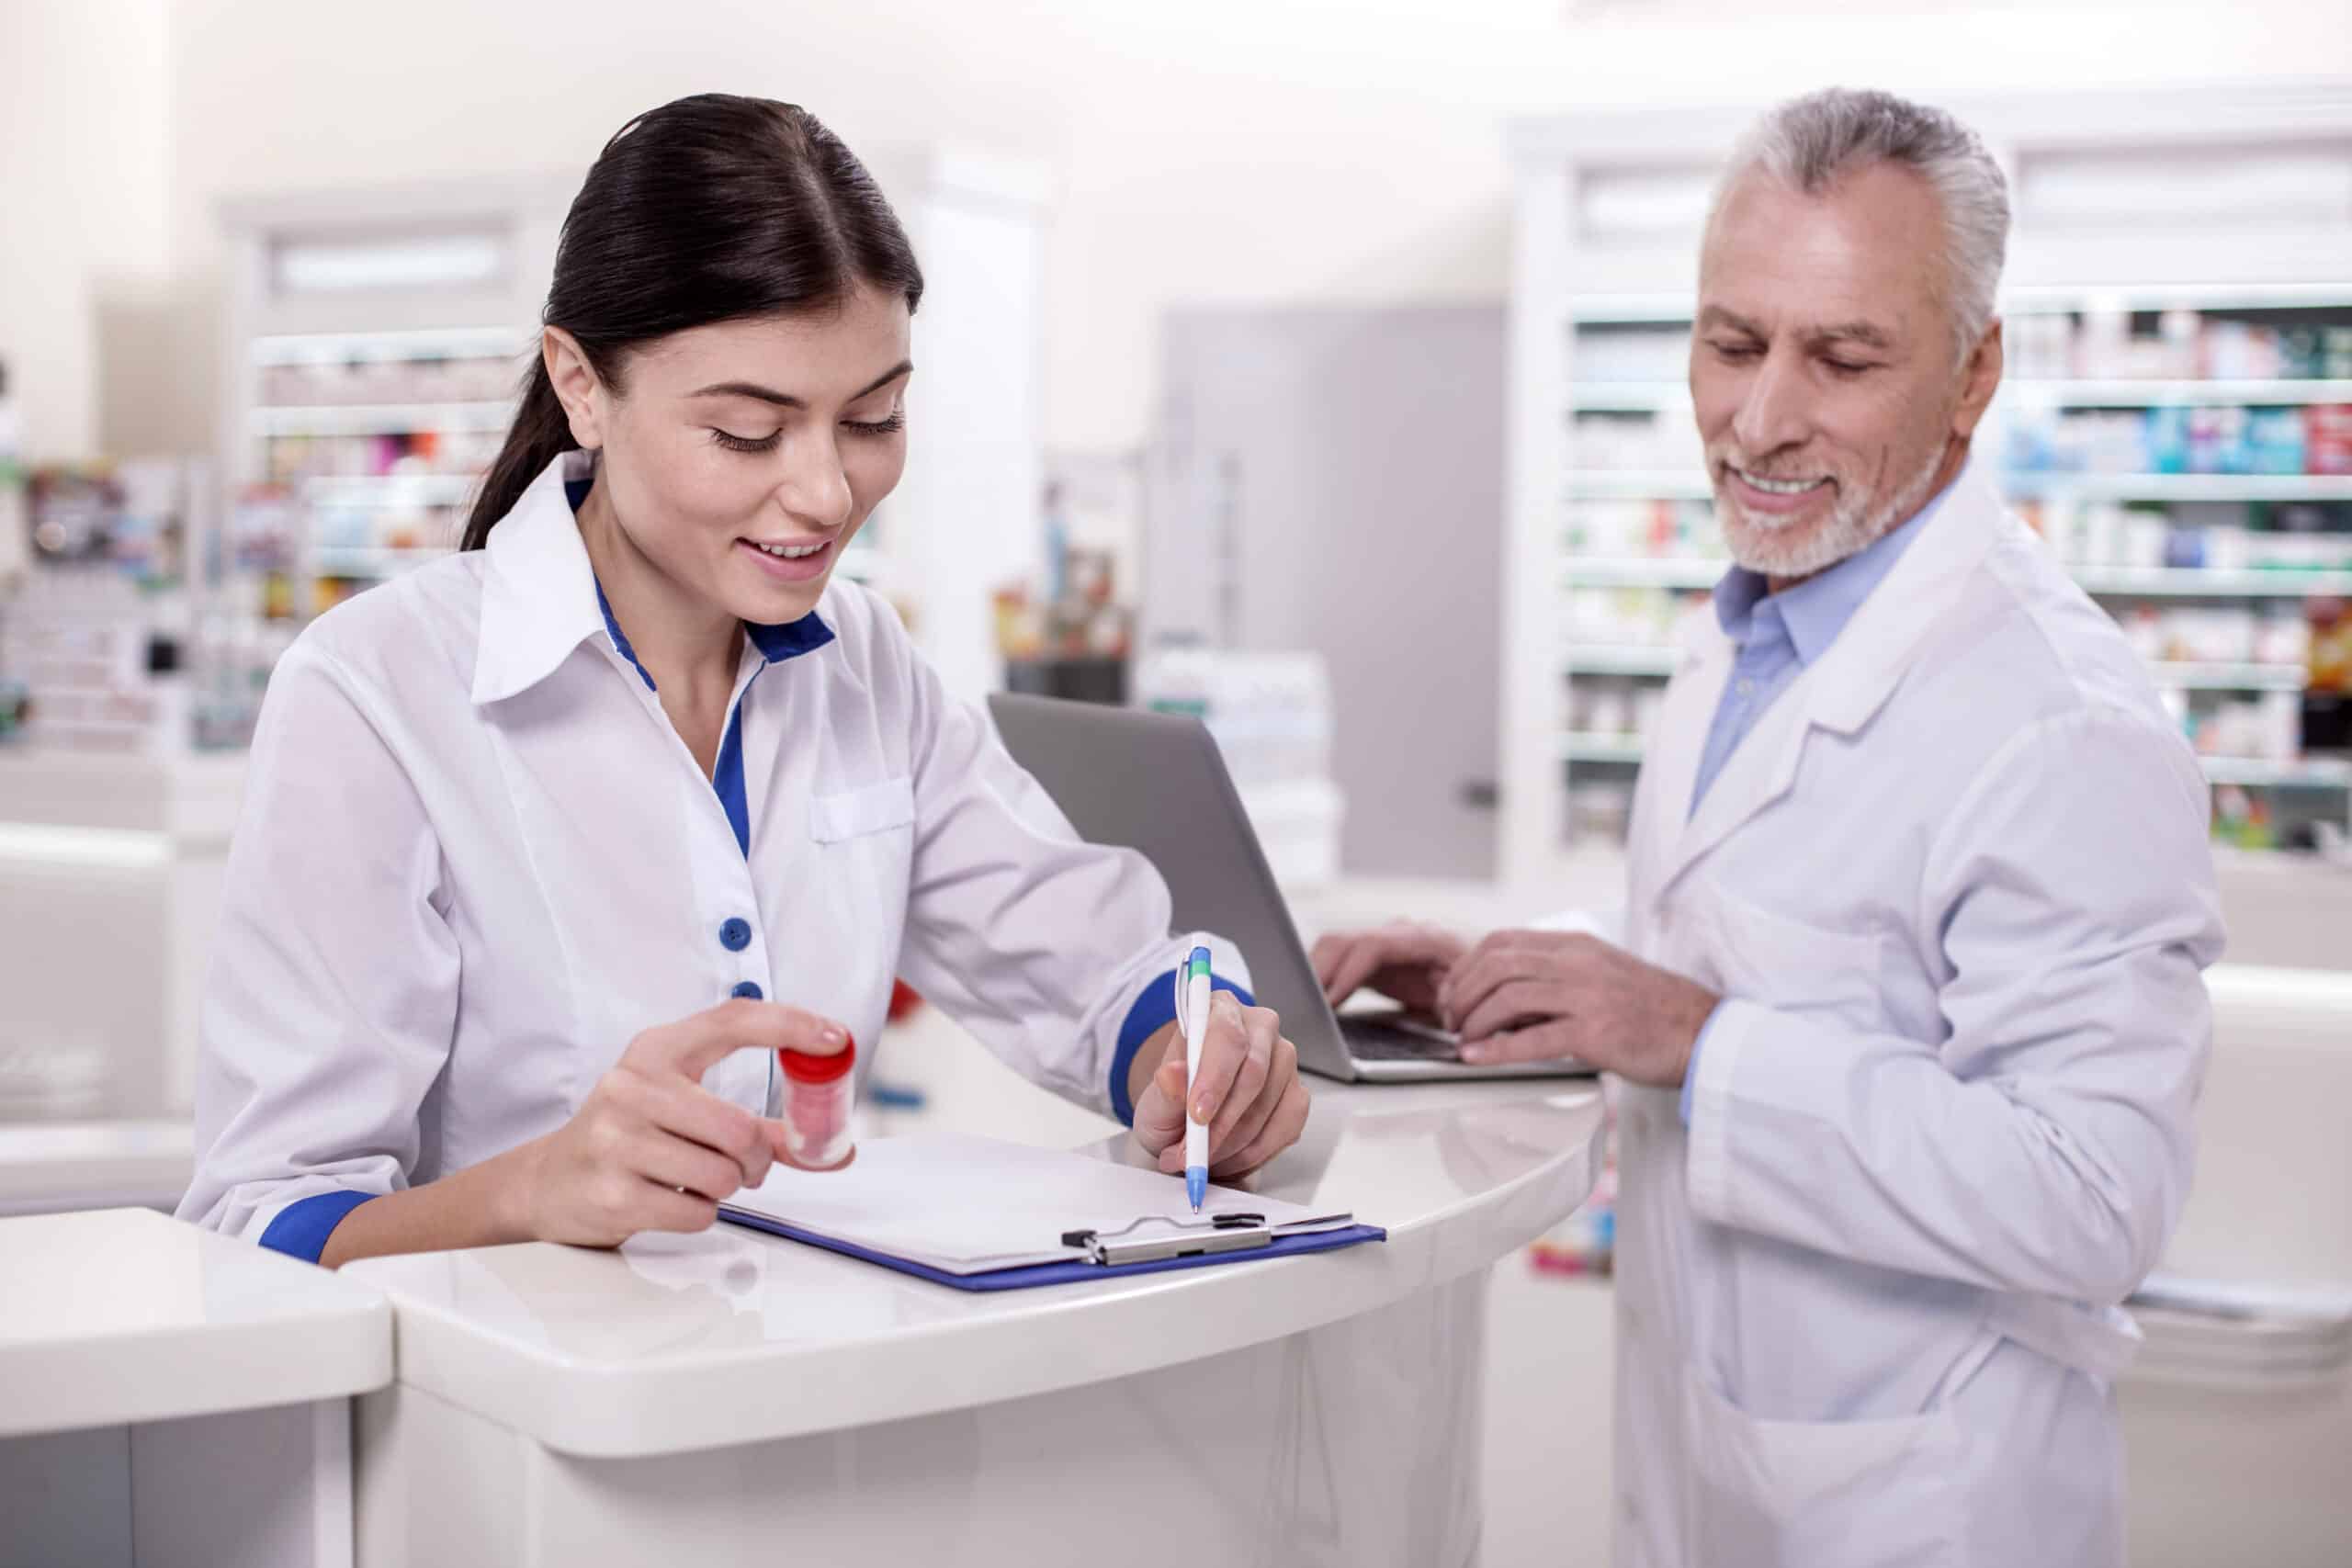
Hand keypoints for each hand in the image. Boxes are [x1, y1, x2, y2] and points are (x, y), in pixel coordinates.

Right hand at [512, 998, 851, 1247]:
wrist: (548, 1181)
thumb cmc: (627, 1136)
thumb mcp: (679, 1104)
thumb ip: (753, 1119)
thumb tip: (830, 1148)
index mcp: (656, 1051)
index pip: (733, 1020)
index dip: (791, 1026)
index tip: (835, 1039)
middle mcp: (632, 1086)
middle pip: (738, 1126)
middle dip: (756, 1157)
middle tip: (747, 1164)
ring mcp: (617, 1140)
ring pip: (723, 1173)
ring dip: (727, 1187)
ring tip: (697, 1179)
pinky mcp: (613, 1192)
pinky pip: (698, 1212)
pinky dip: (700, 1213)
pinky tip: (670, 1198)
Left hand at [1130, 991, 1310, 1181]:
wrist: (1185, 1121)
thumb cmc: (1172, 1101)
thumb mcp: (1155, 1101)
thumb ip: (1165, 1090)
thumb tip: (1172, 1075)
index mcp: (1220, 1011)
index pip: (1227, 1035)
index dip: (1214, 1077)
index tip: (1198, 1115)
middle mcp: (1259, 1029)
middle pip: (1255, 1071)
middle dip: (1223, 1122)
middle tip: (1195, 1151)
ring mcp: (1283, 1061)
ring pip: (1269, 1105)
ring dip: (1234, 1142)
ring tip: (1203, 1157)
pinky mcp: (1297, 1094)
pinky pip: (1286, 1128)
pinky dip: (1256, 1152)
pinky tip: (1230, 1156)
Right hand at [1309, 921, 1466, 1018]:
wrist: (1485, 976)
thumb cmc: (1480, 987)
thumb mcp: (1471, 997)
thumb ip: (1451, 1000)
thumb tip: (1435, 1007)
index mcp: (1424, 940)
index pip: (1372, 946)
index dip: (1346, 973)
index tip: (1327, 1002)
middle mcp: (1399, 934)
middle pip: (1343, 941)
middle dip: (1318, 973)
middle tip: (1303, 1007)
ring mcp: (1384, 943)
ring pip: (1334, 947)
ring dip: (1315, 975)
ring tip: (1303, 1006)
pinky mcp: (1374, 958)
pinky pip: (1338, 960)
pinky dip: (1322, 978)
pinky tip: (1315, 1002)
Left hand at [1437, 930, 1717, 1087]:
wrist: (1704, 1032)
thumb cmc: (1653, 1010)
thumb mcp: (1601, 975)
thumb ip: (1557, 976)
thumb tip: (1504, 995)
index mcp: (1576, 946)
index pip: (1502, 942)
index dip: (1466, 966)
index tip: (1453, 991)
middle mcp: (1578, 964)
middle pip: (1497, 964)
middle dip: (1461, 992)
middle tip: (1450, 1018)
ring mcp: (1587, 996)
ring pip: (1508, 997)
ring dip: (1474, 1020)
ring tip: (1462, 1040)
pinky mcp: (1596, 1032)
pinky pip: (1533, 1038)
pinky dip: (1496, 1049)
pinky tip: (1477, 1058)